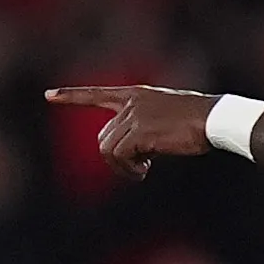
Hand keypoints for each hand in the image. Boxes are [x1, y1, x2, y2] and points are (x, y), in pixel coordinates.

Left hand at [44, 82, 212, 180]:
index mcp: (136, 95)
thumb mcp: (167, 117)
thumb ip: (144, 126)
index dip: (72, 96)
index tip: (49, 95)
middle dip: (116, 158)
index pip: (98, 94)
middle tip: (141, 168)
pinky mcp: (140, 132)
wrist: (214, 119)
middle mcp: (131, 103)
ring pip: (108, 149)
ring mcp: (134, 116)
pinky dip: (128, 169)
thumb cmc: (199, 122)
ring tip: (143, 170)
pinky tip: (146, 170)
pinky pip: (120, 156)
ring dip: (122, 167)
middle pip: (103, 136)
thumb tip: (133, 153)